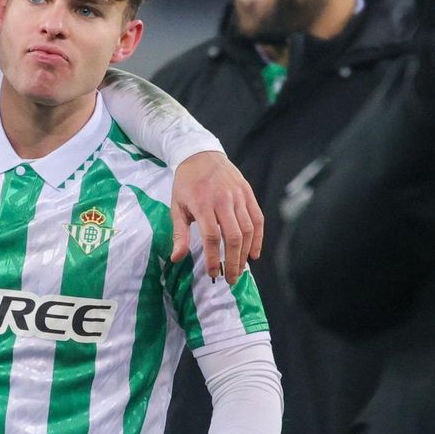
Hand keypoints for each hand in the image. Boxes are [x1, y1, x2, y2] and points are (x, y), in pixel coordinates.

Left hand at [172, 152, 263, 283]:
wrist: (201, 155)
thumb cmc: (186, 184)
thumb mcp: (177, 207)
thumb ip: (180, 233)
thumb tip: (176, 258)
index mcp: (202, 204)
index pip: (212, 237)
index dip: (214, 258)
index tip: (213, 273)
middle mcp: (223, 200)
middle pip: (233, 236)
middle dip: (233, 261)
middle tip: (230, 278)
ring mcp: (238, 196)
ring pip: (248, 229)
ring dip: (246, 253)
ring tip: (240, 269)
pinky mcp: (248, 193)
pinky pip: (257, 218)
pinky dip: (258, 238)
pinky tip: (254, 253)